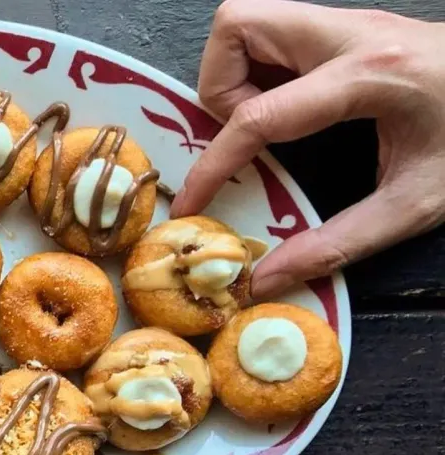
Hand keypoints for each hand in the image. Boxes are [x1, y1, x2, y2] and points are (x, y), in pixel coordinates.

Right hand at [171, 0, 444, 298]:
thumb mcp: (413, 207)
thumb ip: (335, 245)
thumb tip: (265, 279)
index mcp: (368, 75)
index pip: (258, 115)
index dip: (212, 164)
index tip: (192, 202)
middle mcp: (349, 34)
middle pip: (236, 25)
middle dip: (218, 87)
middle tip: (243, 135)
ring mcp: (346, 24)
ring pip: (245, 22)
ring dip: (233, 77)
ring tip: (263, 124)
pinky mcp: (345, 30)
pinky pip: (271, 36)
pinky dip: (257, 72)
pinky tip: (286, 111)